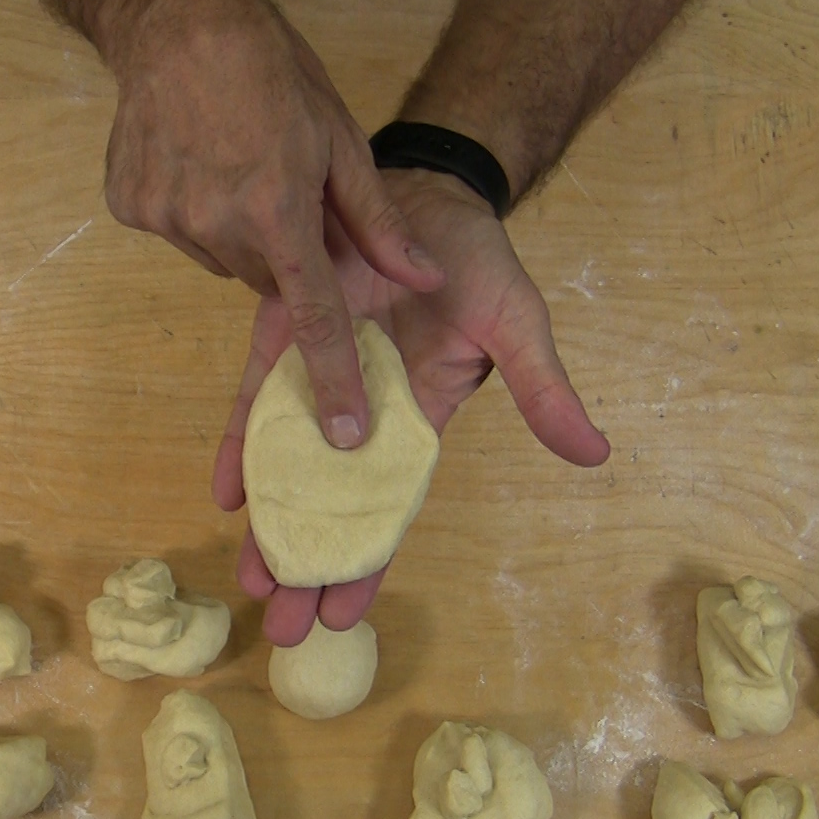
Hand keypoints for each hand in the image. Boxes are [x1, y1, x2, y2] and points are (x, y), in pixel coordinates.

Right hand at [97, 0, 443, 446]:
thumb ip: (379, 223)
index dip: (335, 379)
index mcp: (279, 211)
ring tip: (240, 168)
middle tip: (290, 204)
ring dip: (241, 234)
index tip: (345, 435)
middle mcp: (217, 223)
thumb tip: (423, 277)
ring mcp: (166, 216)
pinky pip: (179, 235)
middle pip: (269, 284)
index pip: (316, 318)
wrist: (176, 20)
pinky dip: (195, 211)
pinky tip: (199, 161)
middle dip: (287, 260)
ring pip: (223, 261)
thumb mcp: (341, 140)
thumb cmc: (271, 72)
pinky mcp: (132, 206)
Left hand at [213, 168, 611, 645]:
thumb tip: (595, 454)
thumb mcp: (519, 326)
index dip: (366, 561)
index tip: (343, 616)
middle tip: (280, 628)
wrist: (425, 190)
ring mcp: (318, 379)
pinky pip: (256, 400)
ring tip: (249, 580)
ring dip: (267, 521)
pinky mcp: (283, 338)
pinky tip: (222, 492)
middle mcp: (362, 414)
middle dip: (305, 563)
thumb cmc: (476, 261)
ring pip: (286, 465)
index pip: (388, 509)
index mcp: (417, 423)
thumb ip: (543, 390)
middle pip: (329, 504)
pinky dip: (239, 445)